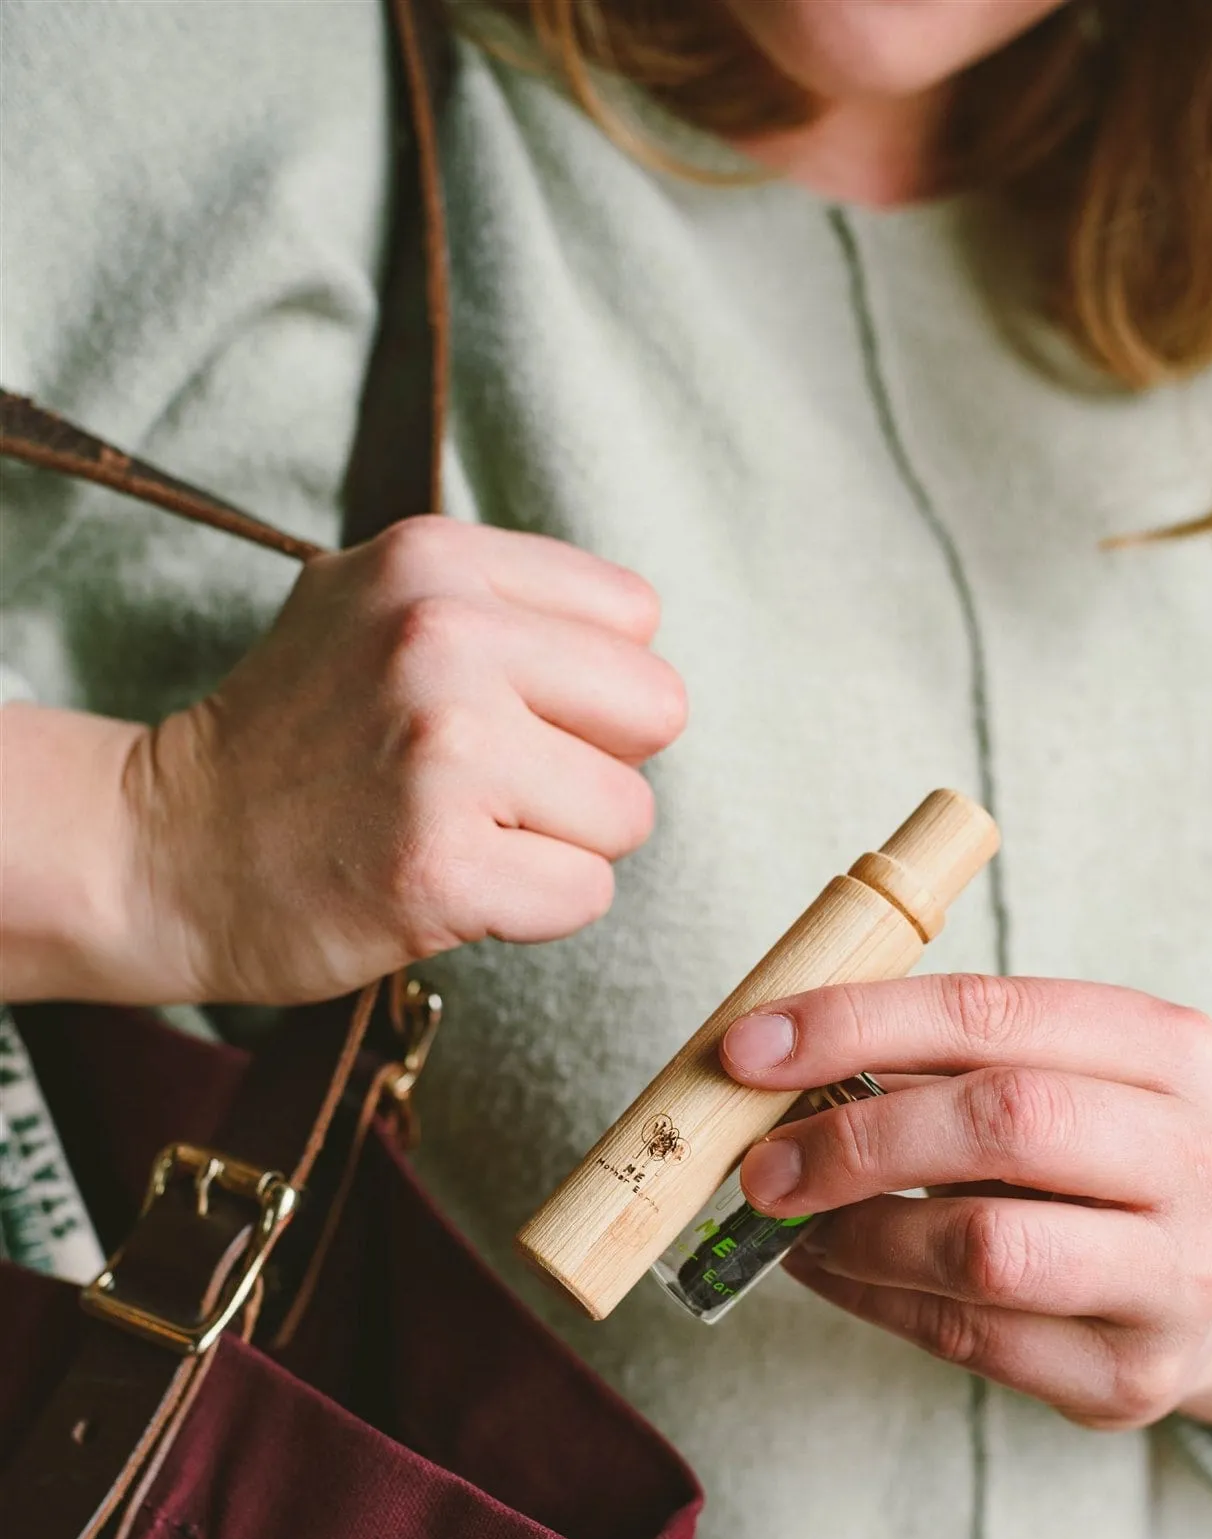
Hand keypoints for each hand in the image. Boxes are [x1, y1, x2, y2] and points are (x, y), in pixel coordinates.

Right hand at [117, 518, 684, 1002]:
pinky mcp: (440, 866)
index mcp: (435, 561)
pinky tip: (450, 887)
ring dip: (560, 845)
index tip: (507, 718)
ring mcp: (442, 753)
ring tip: (461, 833)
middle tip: (498, 789)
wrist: (162, 851)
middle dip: (594, 764)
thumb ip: (499, 600)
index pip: (634, 618)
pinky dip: (532, 910)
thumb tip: (638, 641)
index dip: (587, 686)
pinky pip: (584, 895)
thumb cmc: (291, 742)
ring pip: (627, 815)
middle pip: (656, 710)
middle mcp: (442, 638)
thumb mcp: (372, 607)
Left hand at [721, 975, 1211, 1431]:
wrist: (1211, 1288)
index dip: (856, 1025)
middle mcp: (1198, 1159)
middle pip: (1006, 1123)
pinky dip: (871, 1299)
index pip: (992, 1013)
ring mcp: (1176, 1278)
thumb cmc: (1088, 1162)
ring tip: (795, 1222)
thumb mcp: (1047, 1079)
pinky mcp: (1130, 1376)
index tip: (749, 1050)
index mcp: (1167, 1050)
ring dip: (859, 1235)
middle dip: (857, 1139)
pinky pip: (968, 1338)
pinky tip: (829, 1269)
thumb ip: (932, 1063)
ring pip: (987, 1249)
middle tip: (762, 1165)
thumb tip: (770, 1065)